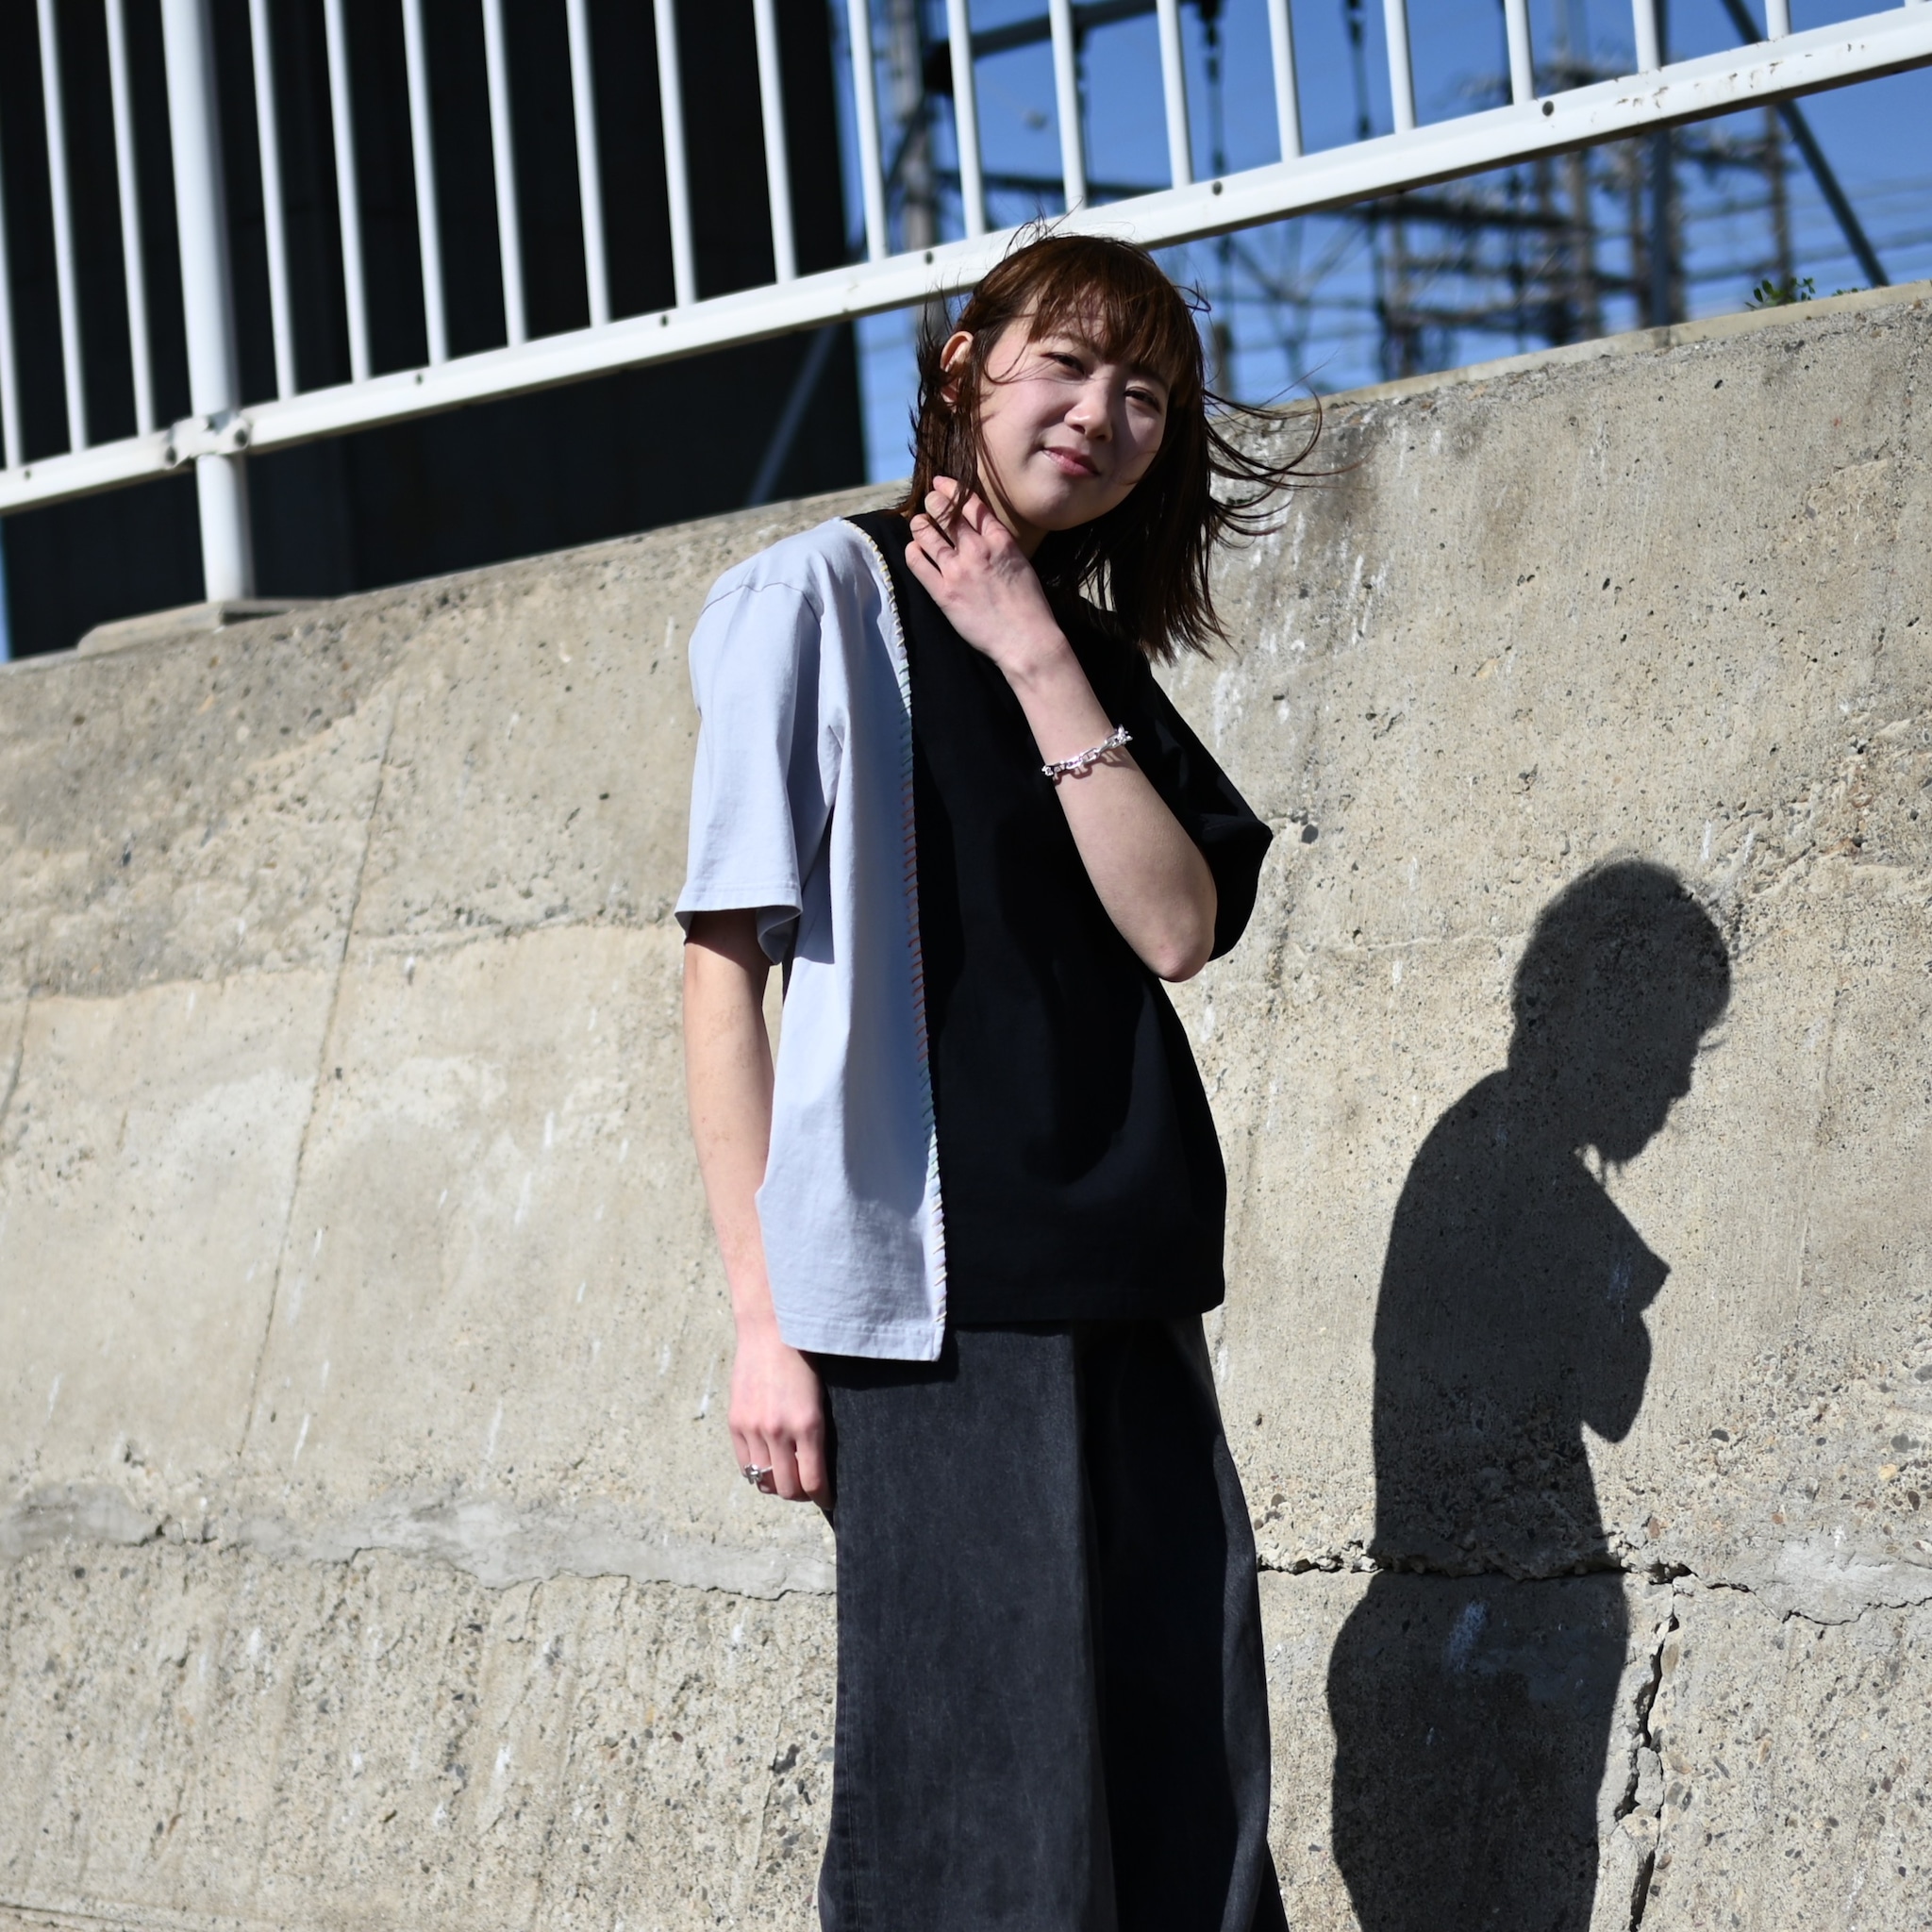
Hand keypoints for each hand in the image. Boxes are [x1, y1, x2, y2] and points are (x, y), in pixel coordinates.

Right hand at [729, 1318, 829, 1504]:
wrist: (771, 1330)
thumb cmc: (805, 1359)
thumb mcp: (822, 1397)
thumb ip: (818, 1432)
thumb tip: (821, 1465)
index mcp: (808, 1425)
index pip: (813, 1482)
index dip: (823, 1497)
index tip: (828, 1500)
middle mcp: (779, 1432)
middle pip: (788, 1488)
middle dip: (802, 1495)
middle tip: (809, 1489)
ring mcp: (754, 1429)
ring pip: (765, 1481)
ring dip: (778, 1485)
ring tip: (788, 1476)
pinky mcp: (736, 1423)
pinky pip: (745, 1466)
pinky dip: (757, 1472)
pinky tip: (768, 1464)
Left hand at [905, 479, 1069, 680]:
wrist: (1025, 639)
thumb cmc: (1029, 605)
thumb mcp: (1020, 562)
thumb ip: (999, 543)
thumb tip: (980, 531)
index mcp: (1000, 540)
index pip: (970, 503)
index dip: (951, 489)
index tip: (941, 483)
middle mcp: (976, 550)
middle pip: (945, 513)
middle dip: (933, 502)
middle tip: (929, 500)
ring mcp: (957, 571)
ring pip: (927, 534)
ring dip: (919, 524)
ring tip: (918, 522)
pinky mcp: (943, 593)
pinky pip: (918, 564)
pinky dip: (913, 551)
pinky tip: (913, 549)